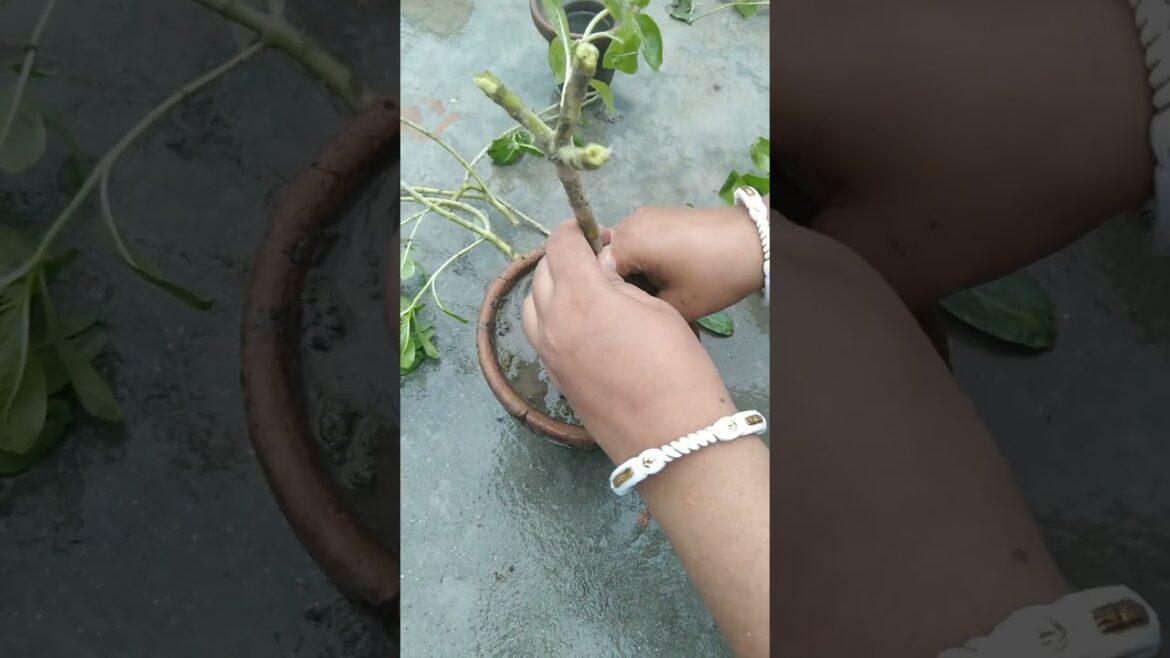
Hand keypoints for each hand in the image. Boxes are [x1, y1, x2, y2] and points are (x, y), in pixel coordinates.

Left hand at [522, 220, 735, 462]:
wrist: (671, 433)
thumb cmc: (675, 364)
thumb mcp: (654, 308)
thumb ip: (617, 284)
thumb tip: (598, 271)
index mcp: (580, 296)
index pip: (559, 246)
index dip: (574, 231)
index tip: (591, 233)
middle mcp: (552, 322)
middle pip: (541, 274)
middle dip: (562, 258)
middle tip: (591, 260)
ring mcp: (547, 353)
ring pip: (531, 306)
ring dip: (550, 289)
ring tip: (580, 290)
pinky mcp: (553, 378)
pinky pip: (539, 335)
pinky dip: (550, 319)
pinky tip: (579, 323)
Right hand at [597, 204, 764, 321]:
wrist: (756, 241)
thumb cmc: (715, 275)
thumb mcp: (676, 304)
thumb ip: (638, 307)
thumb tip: (620, 309)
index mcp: (629, 242)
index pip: (589, 269)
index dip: (599, 294)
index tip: (612, 314)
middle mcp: (629, 222)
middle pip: (600, 255)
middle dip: (610, 282)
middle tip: (627, 308)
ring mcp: (644, 216)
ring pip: (617, 248)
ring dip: (624, 271)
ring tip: (642, 296)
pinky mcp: (658, 217)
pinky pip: (633, 240)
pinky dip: (636, 260)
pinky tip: (655, 279)